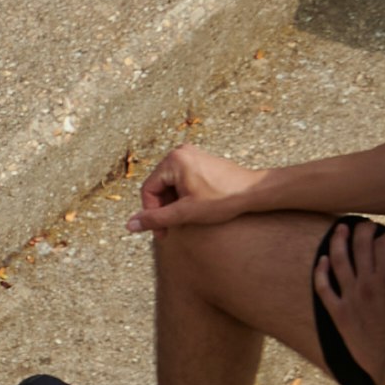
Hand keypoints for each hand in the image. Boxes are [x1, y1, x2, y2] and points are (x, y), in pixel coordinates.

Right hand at [133, 143, 267, 231]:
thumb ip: (156, 219)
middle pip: (159, 186)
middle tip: (172, 230)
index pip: (149, 190)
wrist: (255, 191)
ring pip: (170, 185)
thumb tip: (129, 226)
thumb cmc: (223, 200)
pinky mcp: (200, 161)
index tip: (162, 233)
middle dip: (163, 209)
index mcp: (174, 160)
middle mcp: (180, 152)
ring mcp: (191, 155)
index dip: (151, 214)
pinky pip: (182, 180)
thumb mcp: (186, 213)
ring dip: (173, 204)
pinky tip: (194, 209)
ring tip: (185, 220)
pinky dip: (183, 197)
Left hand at [309, 213, 384, 347]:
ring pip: (339, 259)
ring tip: (341, 228)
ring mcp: (351, 299)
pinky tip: (322, 260)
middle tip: (367, 226)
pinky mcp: (339, 315)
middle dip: (364, 230)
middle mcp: (368, 284)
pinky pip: (323, 288)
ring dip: (339, 240)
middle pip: (361, 245)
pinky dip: (321, 270)